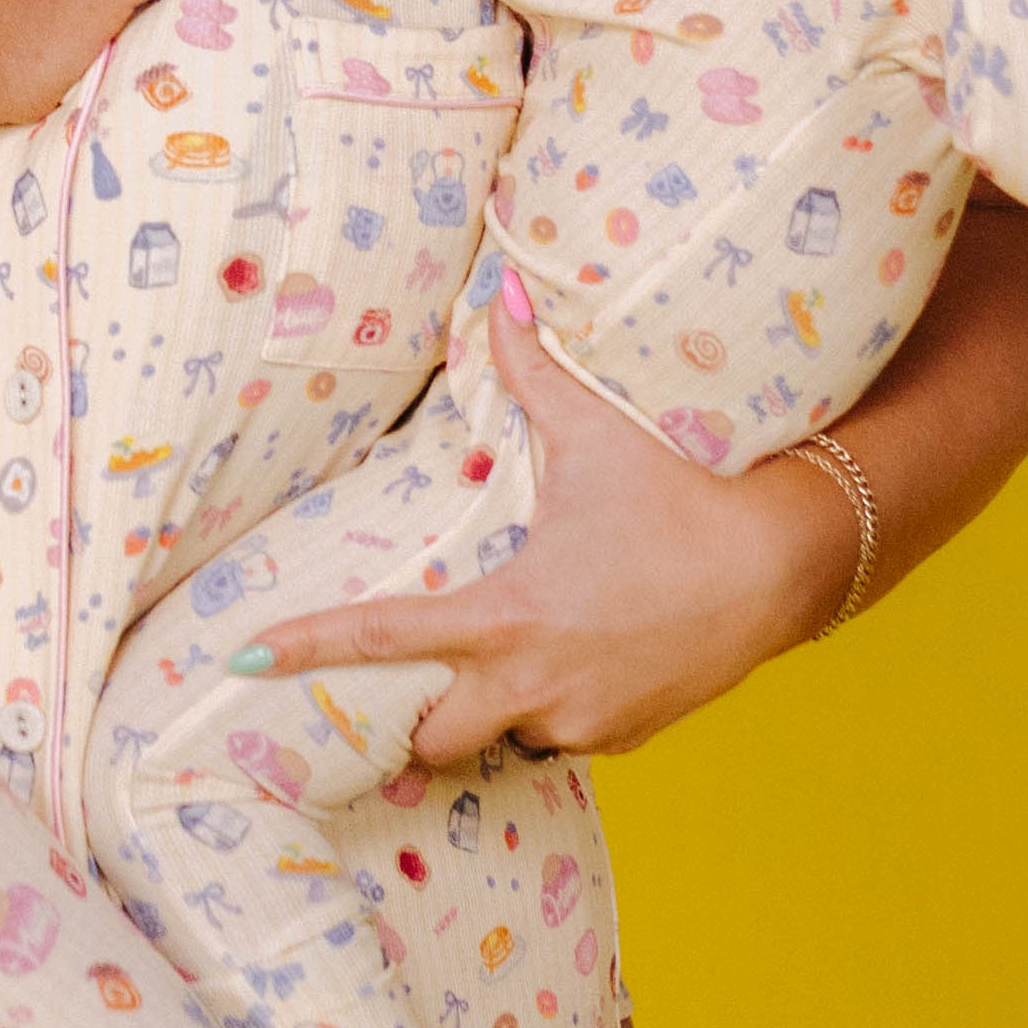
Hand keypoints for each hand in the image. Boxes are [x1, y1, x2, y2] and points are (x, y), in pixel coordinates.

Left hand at [231, 286, 849, 767]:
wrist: (783, 564)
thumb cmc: (681, 495)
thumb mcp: (597, 433)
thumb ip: (531, 367)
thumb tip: (501, 287)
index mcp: (507, 612)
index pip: (382, 638)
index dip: (307, 649)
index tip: (243, 661)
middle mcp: (534, 683)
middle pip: (430, 737)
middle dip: (418, 717)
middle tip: (428, 679)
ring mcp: (582, 720)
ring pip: (506, 738)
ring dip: (502, 710)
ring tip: (537, 651)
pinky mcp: (626, 739)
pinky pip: (569, 737)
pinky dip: (565, 709)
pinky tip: (597, 660)